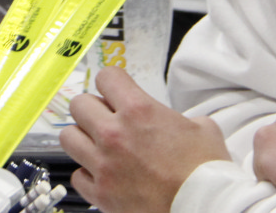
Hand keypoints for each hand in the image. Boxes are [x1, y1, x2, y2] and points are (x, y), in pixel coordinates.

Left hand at [59, 64, 229, 212]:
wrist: (206, 209)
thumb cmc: (207, 174)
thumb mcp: (204, 129)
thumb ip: (180, 117)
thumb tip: (177, 122)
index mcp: (139, 111)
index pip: (106, 77)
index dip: (114, 82)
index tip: (117, 90)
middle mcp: (114, 135)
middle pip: (79, 104)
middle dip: (92, 108)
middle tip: (106, 118)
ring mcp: (104, 165)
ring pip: (68, 137)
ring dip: (83, 138)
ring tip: (99, 145)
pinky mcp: (101, 194)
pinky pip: (77, 176)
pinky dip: (88, 174)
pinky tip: (104, 175)